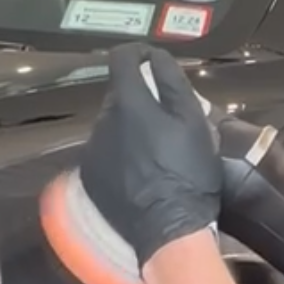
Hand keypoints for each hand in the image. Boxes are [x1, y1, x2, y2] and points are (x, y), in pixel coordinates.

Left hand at [78, 43, 222, 271]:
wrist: (168, 230)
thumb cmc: (188, 174)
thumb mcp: (193, 122)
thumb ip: (172, 82)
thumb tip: (155, 57)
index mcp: (128, 102)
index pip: (121, 58)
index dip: (138, 54)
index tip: (151, 61)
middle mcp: (102, 121)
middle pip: (119, 95)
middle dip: (140, 99)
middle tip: (168, 120)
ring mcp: (92, 150)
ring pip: (111, 125)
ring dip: (130, 129)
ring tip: (156, 153)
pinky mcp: (90, 176)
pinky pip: (105, 153)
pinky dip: (121, 155)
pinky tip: (141, 174)